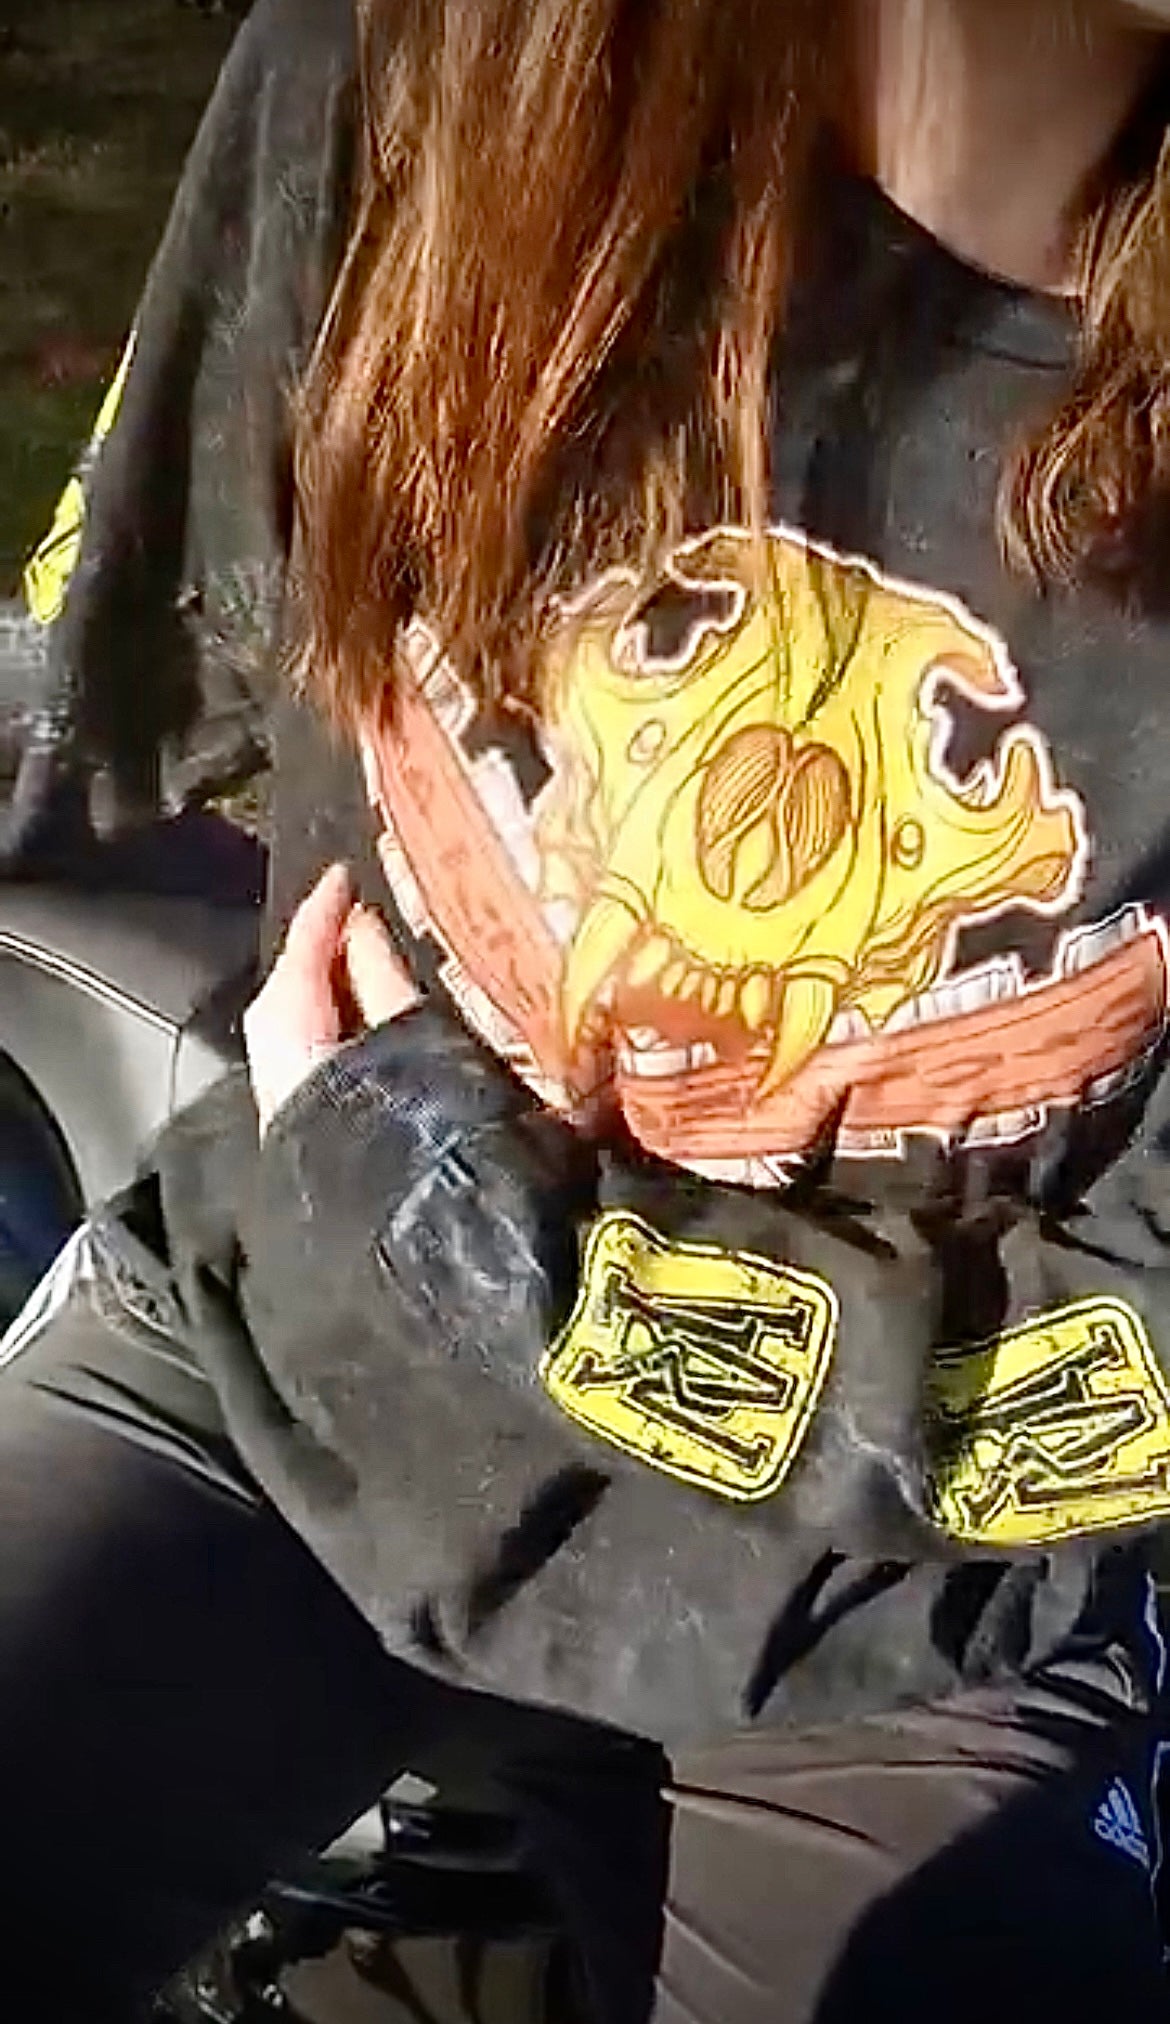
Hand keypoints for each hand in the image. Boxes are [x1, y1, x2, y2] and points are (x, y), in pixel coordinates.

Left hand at [243, 864, 419, 1132]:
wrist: (419, 1239)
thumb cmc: (420, 1139)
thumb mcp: (413, 1043)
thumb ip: (384, 983)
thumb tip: (361, 923)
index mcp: (298, 1051)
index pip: (297, 966)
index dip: (319, 916)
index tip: (344, 876)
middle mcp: (281, 1077)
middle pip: (290, 997)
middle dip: (322, 952)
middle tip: (360, 911)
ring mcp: (293, 1107)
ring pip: (297, 1029)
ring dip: (330, 988)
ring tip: (369, 955)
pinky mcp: (311, 1130)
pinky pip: (311, 1059)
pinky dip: (334, 1026)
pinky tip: (363, 1015)